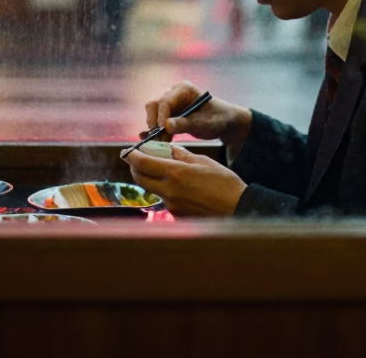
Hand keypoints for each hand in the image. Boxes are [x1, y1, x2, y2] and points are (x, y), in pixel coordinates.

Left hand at [122, 144, 246, 216]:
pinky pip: (165, 200)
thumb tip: (167, 149)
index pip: (143, 163)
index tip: (128, 151)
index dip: (133, 155)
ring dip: (153, 178)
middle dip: (136, 168)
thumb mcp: (203, 161)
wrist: (237, 208)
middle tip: (139, 159)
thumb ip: (181, 155)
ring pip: (153, 189)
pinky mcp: (177, 214)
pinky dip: (166, 190)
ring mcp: (172, 205)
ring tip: (164, 171)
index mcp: (176, 173)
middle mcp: (169, 191)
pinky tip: (180, 186)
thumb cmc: (223, 182)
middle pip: (141, 178)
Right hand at [144, 81, 251, 157]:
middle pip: (153, 104)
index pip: (165, 101)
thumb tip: (166, 125)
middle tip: (159, 139)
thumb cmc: (216, 118)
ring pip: (152, 113)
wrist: (222, 122)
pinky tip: (155, 140)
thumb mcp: (204, 123)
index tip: (161, 131)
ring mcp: (169, 102)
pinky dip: (155, 131)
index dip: (160, 116)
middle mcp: (173, 92)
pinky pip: (156, 121)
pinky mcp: (167, 113)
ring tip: (163, 142)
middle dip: (154, 122)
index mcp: (183, 89)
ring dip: (155, 129)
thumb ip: (185, 124)